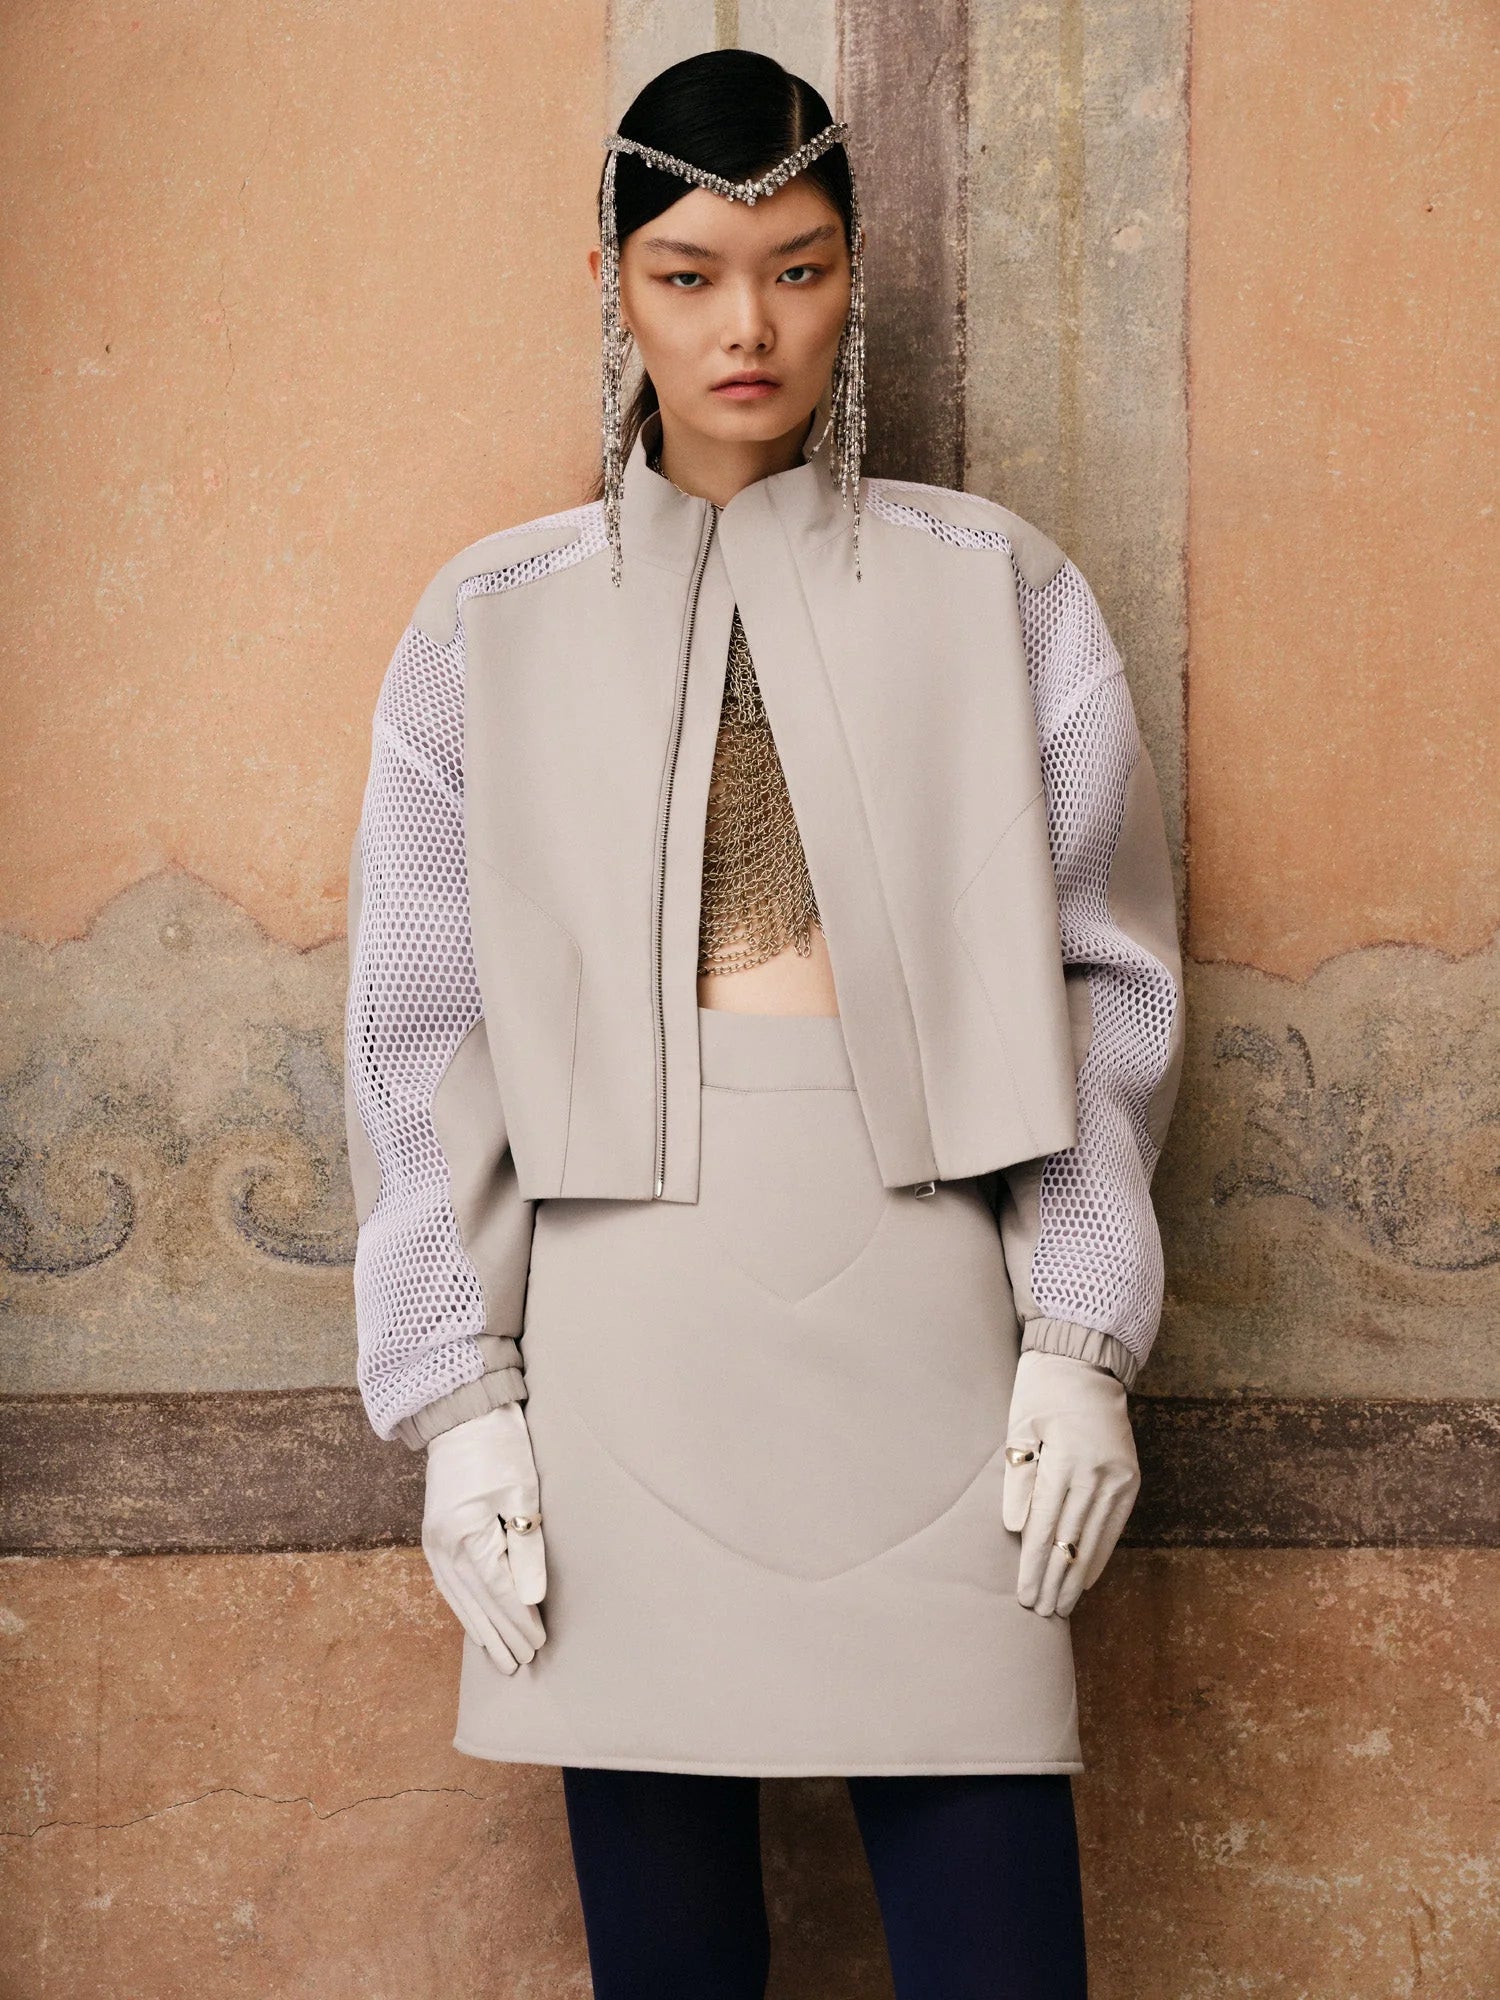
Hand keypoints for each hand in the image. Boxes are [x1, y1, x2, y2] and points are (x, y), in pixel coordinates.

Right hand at [421, 1401, 548, 1672]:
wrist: (462, 1417)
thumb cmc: (500, 1449)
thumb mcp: (523, 1494)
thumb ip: (527, 1549)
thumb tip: (530, 1599)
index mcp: (466, 1533)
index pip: (499, 1590)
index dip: (520, 1620)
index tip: (539, 1644)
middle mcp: (443, 1544)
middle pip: (476, 1602)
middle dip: (500, 1636)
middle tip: (521, 1666)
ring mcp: (434, 1542)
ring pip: (459, 1598)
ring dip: (480, 1630)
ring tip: (498, 1658)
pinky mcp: (434, 1536)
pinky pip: (448, 1584)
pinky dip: (464, 1609)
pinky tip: (475, 1625)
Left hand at [1001, 1350, 1140, 1617]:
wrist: (1086, 1363)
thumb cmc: (1041, 1393)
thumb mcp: (1020, 1429)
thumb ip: (1019, 1480)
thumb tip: (1017, 1531)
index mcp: (1066, 1461)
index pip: (1045, 1528)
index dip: (1034, 1566)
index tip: (1024, 1596)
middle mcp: (1098, 1473)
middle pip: (1072, 1540)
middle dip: (1055, 1580)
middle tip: (1042, 1612)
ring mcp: (1119, 1477)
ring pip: (1096, 1539)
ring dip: (1078, 1575)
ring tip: (1064, 1605)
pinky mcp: (1131, 1478)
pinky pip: (1115, 1525)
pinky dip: (1101, 1553)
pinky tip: (1089, 1577)